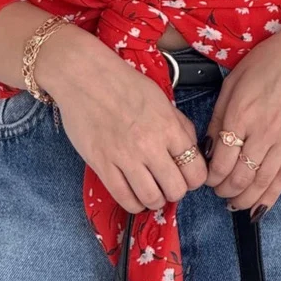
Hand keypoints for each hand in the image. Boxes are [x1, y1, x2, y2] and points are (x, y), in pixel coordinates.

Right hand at [36, 24, 207, 213]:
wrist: (84, 76)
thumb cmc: (124, 84)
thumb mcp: (161, 99)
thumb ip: (180, 125)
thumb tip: (192, 150)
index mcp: (169, 128)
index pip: (196, 171)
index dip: (195, 178)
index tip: (186, 176)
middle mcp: (150, 145)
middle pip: (177, 189)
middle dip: (176, 191)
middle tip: (168, 184)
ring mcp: (125, 157)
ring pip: (152, 199)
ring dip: (155, 200)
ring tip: (151, 191)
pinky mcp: (102, 165)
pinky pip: (124, 198)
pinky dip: (134, 203)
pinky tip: (134, 195)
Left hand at [203, 0, 280, 215]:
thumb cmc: (269, 62)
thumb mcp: (233, 82)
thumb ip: (218, 115)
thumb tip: (207, 147)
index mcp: (240, 114)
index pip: (220, 160)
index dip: (210, 176)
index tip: (206, 177)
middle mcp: (261, 131)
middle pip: (239, 176)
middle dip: (224, 190)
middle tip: (218, 191)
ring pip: (261, 183)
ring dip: (244, 198)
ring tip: (233, 203)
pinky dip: (270, 197)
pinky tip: (258, 209)